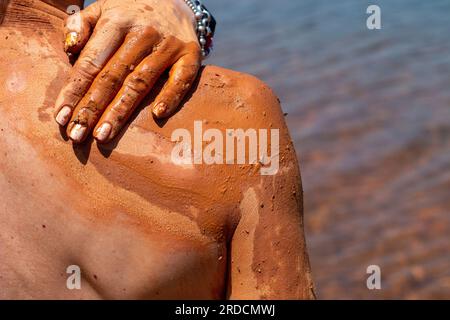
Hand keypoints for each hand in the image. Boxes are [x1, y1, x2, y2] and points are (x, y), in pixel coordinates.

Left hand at [54, 0, 200, 142]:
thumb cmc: (132, 12)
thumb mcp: (103, 8)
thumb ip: (80, 25)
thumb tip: (70, 49)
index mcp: (116, 22)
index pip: (91, 62)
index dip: (74, 90)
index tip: (61, 117)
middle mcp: (142, 33)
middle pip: (113, 76)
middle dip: (92, 108)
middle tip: (77, 135)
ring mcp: (168, 45)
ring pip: (141, 82)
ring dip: (121, 111)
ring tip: (103, 135)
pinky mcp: (190, 55)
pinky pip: (181, 78)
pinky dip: (171, 95)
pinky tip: (158, 114)